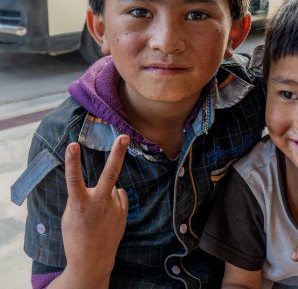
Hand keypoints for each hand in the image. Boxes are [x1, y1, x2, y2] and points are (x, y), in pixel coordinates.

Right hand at [60, 135, 129, 286]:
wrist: (92, 262)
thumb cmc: (75, 236)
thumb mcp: (70, 216)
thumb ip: (81, 197)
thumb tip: (98, 184)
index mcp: (80, 204)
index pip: (74, 179)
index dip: (73, 161)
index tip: (72, 145)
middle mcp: (99, 203)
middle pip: (110, 173)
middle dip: (118, 153)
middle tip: (125, 137)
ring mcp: (114, 207)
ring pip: (109, 188)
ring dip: (103, 195)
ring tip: (97, 215)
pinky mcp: (123, 211)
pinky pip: (117, 197)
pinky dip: (112, 201)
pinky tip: (106, 216)